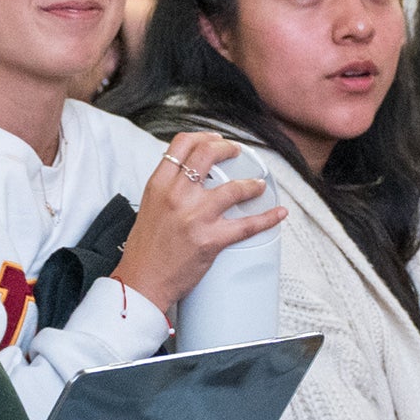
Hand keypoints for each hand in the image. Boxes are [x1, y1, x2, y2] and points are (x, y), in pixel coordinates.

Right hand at [111, 133, 284, 310]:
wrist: (141, 282)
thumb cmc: (144, 250)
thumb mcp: (148, 206)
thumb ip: (168, 188)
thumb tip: (188, 176)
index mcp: (159, 184)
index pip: (182, 144)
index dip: (203, 137)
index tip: (215, 140)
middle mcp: (177, 195)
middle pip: (209, 153)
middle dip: (229, 148)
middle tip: (237, 153)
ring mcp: (196, 216)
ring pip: (235, 188)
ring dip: (252, 185)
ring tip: (258, 185)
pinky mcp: (211, 239)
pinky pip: (247, 225)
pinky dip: (267, 218)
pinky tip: (278, 213)